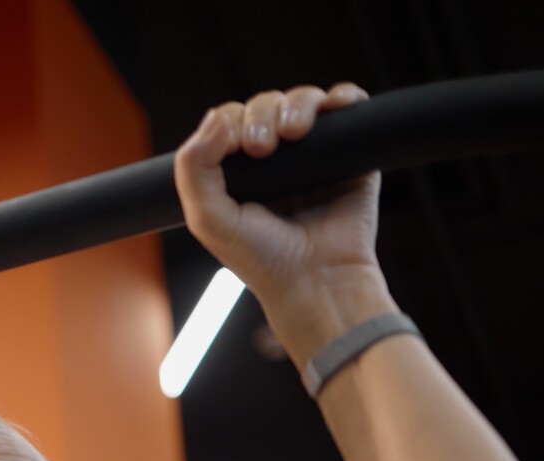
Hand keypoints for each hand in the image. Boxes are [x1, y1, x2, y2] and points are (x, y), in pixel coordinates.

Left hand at [174, 83, 396, 361]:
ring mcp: (313, 154)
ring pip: (303, 101)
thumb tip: (216, 116)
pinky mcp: (350, 153)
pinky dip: (343, 96)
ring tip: (294, 132)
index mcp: (238, 170)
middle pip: (265, 104)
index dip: (230, 122)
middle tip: (263, 148)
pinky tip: (335, 105)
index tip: (239, 149)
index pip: (229, 121)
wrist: (316, 281)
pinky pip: (348, 107)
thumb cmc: (261, 259)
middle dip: (261, 114)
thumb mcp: (209, 220)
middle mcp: (275, 158)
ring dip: (297, 103)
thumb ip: (193, 169)